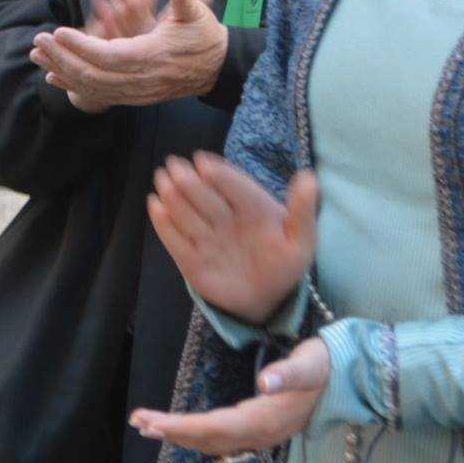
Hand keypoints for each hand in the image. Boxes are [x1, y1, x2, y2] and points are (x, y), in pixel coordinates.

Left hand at [30, 0, 228, 112]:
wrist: (217, 68)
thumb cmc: (204, 36)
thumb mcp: (198, 14)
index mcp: (152, 56)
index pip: (108, 55)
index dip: (81, 46)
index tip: (58, 32)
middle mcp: (141, 79)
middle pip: (93, 74)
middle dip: (63, 57)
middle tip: (38, 40)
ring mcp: (136, 92)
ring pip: (91, 86)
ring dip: (62, 71)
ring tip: (38, 56)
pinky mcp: (133, 97)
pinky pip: (97, 94)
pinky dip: (73, 86)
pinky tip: (52, 76)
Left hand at [130, 336, 330, 455]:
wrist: (346, 378)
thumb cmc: (325, 364)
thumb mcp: (309, 363)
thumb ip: (289, 373)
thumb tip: (266, 384)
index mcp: (267, 418)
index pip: (216, 427)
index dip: (183, 428)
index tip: (154, 422)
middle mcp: (261, 433)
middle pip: (209, 438)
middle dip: (173, 432)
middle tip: (138, 422)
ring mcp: (261, 435)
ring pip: (213, 441)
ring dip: (180, 436)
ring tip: (147, 426)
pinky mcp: (260, 430)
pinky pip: (222, 439)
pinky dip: (196, 436)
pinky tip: (180, 433)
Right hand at [149, 154, 318, 325]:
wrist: (265, 299)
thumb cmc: (283, 265)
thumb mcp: (301, 241)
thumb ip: (303, 211)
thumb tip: (309, 176)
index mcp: (253, 209)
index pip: (235, 188)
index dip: (221, 175)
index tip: (204, 162)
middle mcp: (225, 219)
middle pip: (206, 197)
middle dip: (190, 181)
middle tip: (175, 165)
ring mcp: (207, 238)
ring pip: (188, 214)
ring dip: (174, 196)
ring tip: (163, 180)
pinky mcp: (191, 260)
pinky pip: (175, 241)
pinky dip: (164, 224)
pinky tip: (154, 205)